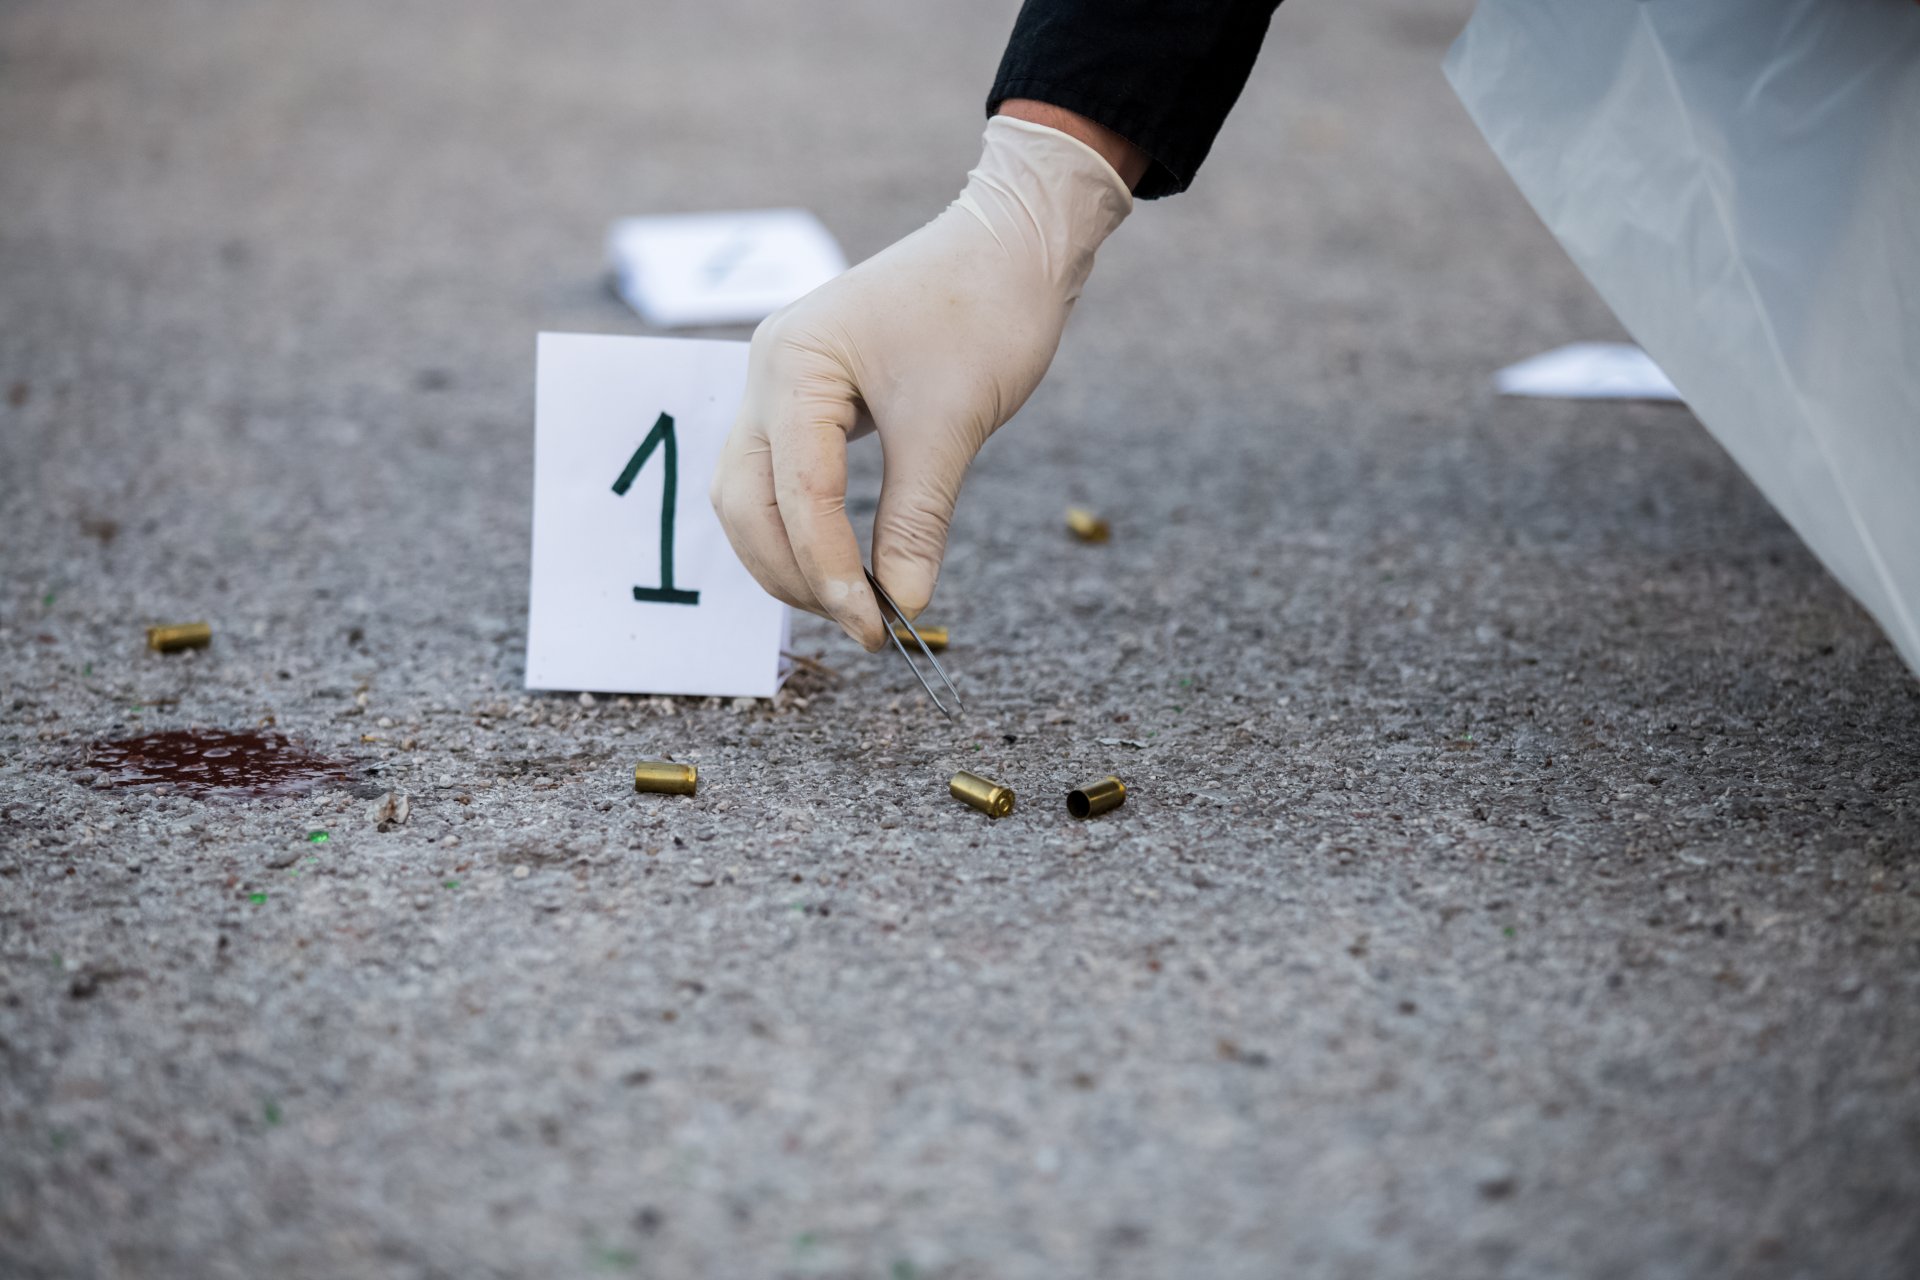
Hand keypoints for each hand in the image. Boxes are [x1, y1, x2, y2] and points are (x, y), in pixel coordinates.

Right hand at [710, 115, 1133, 648]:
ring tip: (851, 603)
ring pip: (750, 494)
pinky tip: (842, 561)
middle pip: (745, 500)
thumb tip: (902, 602)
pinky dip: (802, 525)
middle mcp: (768, 369)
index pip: (796, 493)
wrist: (1010, 243)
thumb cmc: (984, 312)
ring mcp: (778, 381)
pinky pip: (779, 475)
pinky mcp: (803, 395)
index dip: (829, 570)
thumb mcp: (952, 425)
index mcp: (796, 364)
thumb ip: (917, 518)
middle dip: (794, 573)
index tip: (875, 628)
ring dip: (790, 556)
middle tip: (859, 626)